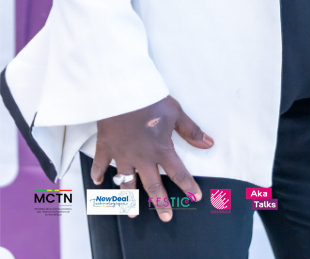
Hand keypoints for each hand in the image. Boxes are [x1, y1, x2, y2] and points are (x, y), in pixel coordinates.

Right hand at [91, 95, 213, 221]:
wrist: (122, 93)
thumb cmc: (151, 100)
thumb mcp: (176, 113)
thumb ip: (191, 131)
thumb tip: (209, 144)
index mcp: (161, 150)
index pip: (178, 172)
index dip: (188, 186)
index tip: (196, 197)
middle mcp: (142, 158)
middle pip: (153, 185)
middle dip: (160, 203)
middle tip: (166, 217)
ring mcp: (122, 155)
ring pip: (126, 182)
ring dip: (129, 197)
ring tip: (132, 213)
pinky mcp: (106, 147)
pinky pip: (101, 164)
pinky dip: (98, 173)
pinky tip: (98, 182)